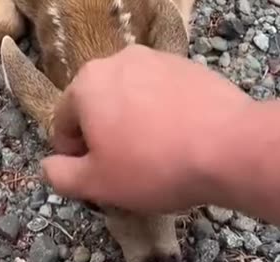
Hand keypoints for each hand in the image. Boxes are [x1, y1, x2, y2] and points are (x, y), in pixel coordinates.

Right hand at [41, 44, 253, 212]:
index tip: (93, 174)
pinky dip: (160, 113)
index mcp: (87, 83)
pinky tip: (177, 136)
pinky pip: (160, 93)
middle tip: (123, 166)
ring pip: (130, 98)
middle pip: (97, 106)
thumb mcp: (96, 183)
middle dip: (103, 136)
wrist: (229, 147)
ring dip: (131, 123)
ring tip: (153, 152)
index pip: (63, 122)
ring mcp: (157, 59)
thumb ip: (60, 175)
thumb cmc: (153, 165)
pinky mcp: (188, 66)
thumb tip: (49, 165)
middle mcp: (119, 61)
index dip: (73, 154)